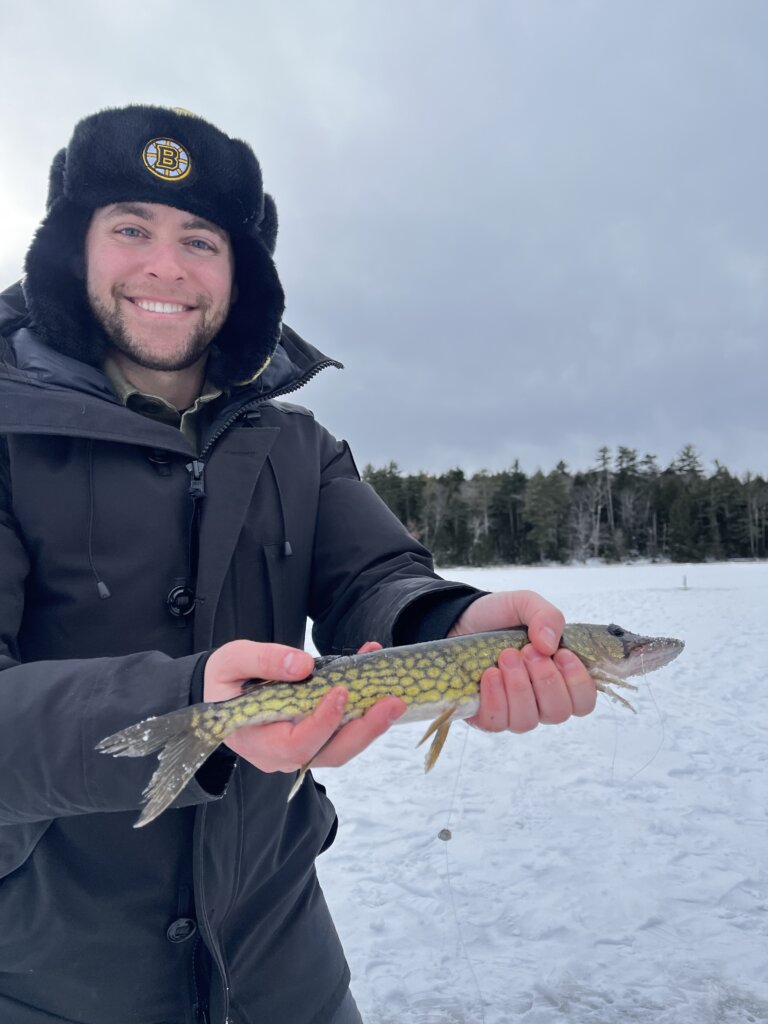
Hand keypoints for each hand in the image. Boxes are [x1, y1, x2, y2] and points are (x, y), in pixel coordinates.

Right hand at [203, 640, 405, 773]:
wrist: (225, 689)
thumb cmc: (225, 678)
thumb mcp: (233, 660)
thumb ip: (264, 660)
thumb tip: (302, 666)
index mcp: (256, 740)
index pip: (295, 743)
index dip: (322, 722)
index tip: (341, 692)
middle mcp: (281, 754)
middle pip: (329, 753)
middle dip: (364, 730)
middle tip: (392, 702)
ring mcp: (301, 749)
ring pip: (341, 746)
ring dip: (371, 724)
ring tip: (394, 697)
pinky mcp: (316, 738)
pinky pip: (342, 730)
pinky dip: (363, 710)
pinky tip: (376, 680)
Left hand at [448, 591, 596, 732]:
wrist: (458, 619)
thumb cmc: (498, 617)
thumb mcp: (525, 604)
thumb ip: (546, 616)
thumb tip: (550, 645)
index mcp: (559, 678)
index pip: (584, 701)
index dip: (578, 683)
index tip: (561, 654)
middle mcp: (539, 701)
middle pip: (558, 713)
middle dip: (545, 680)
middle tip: (527, 651)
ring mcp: (512, 711)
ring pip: (527, 721)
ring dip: (519, 688)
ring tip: (506, 657)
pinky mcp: (484, 716)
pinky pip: (497, 723)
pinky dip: (496, 698)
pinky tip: (490, 674)